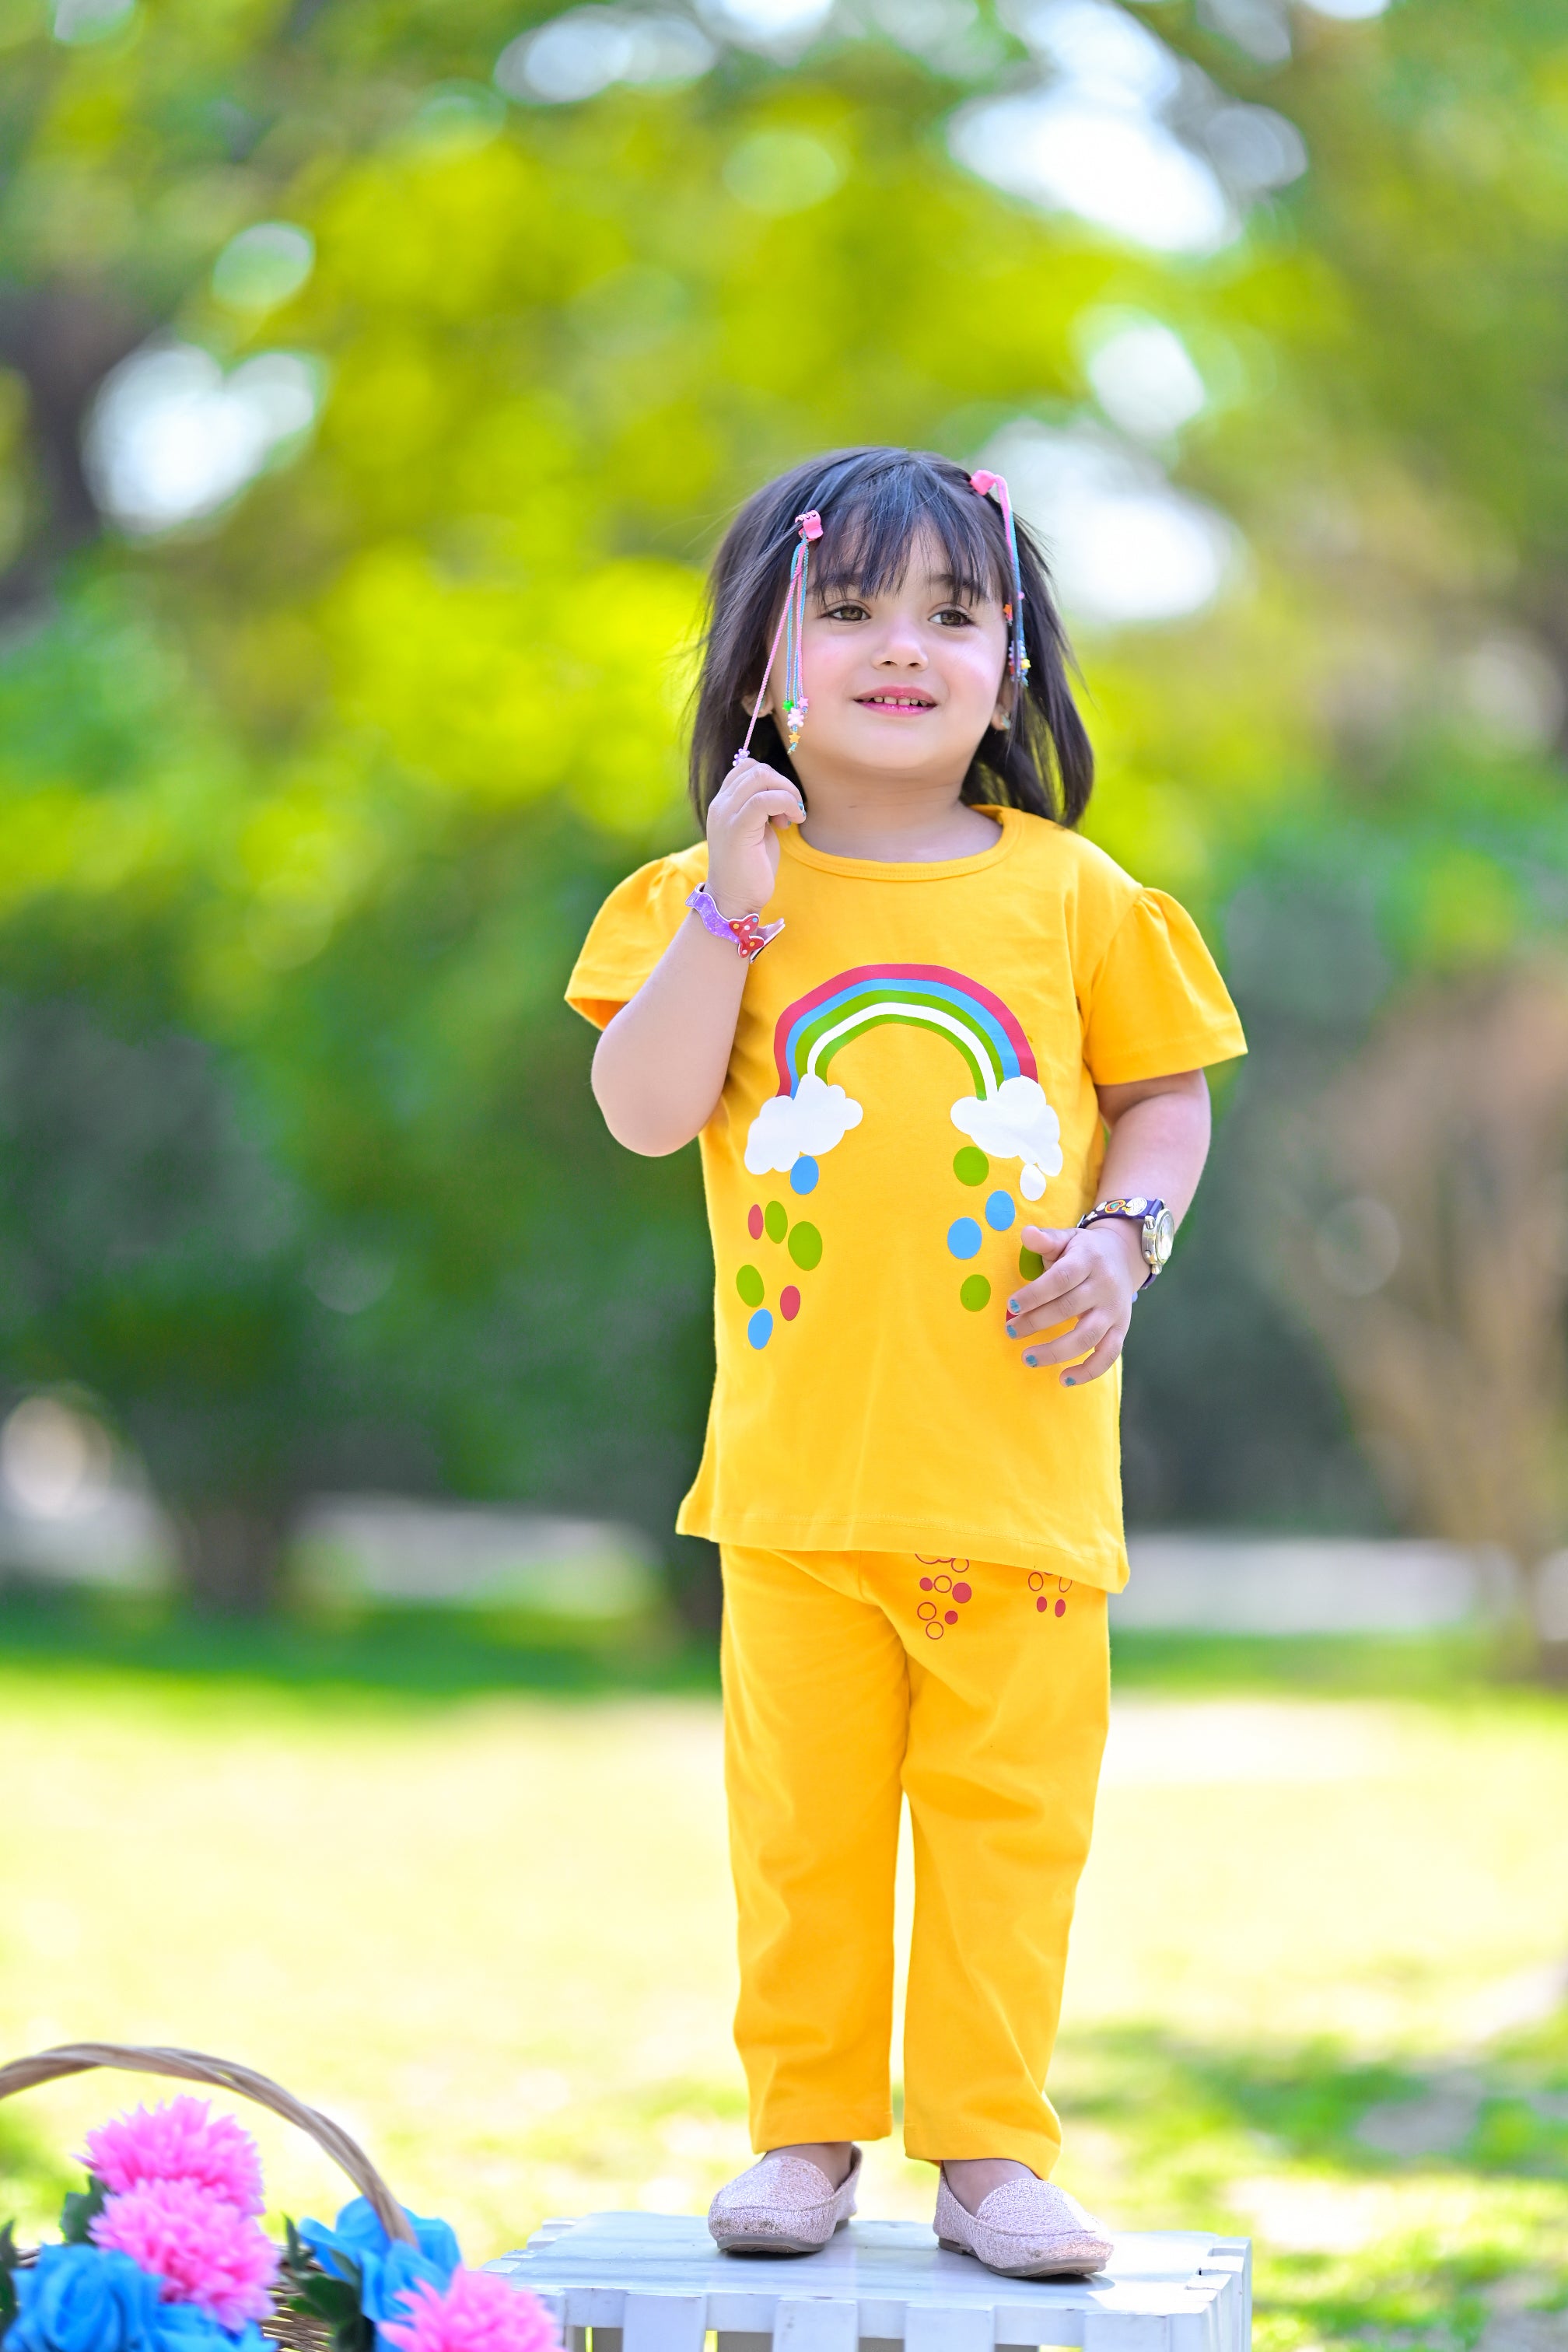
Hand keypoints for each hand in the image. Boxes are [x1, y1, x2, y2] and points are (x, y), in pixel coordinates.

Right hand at [704, 756, 804, 918]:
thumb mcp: (757, 830)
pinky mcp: (736, 829)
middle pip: (756, 768)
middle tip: (791, 811)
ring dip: (786, 792)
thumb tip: (781, 791)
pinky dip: (786, 804)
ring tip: (791, 817)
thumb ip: (762, 808)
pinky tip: (791, 822)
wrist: (734, 901)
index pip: (746, 767)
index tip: (783, 805)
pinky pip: (764, 799)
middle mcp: (720, 805)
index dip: (772, 779)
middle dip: (783, 784)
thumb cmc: (749, 869)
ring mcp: (725, 815)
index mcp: (723, 803)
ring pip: (760, 777)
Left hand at [1005, 1219, 1145, 1386]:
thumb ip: (1046, 1239)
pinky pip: (1108, 1355)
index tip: (1011, 1305)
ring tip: (1028, 1358)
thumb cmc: (1083, 1250)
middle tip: (1010, 1330)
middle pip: (1070, 1308)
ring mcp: (1114, 1311)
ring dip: (1057, 1351)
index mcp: (1088, 1260)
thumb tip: (1026, 1233)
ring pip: (1088, 1336)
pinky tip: (1063, 1379)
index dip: (1036, 1293)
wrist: (1124, 1256)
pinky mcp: (1121, 1329)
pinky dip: (1089, 1371)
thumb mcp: (1067, 1238)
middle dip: (1037, 1322)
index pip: (1061, 1278)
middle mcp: (1104, 1286)